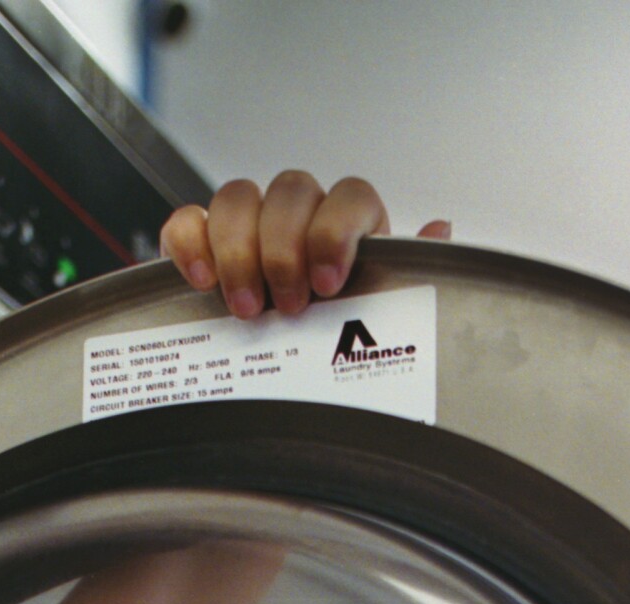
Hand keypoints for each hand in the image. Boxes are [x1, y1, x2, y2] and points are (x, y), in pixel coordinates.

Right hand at [160, 174, 450, 320]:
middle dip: (284, 248)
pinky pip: (188, 219)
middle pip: (290, 191)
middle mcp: (299, 219)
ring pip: (237, 196)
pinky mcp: (203, 244)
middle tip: (286, 306)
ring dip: (239, 250)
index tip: (327, 282)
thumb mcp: (382, 321)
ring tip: (246, 308)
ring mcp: (249, 227)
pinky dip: (188, 241)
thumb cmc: (339, 349)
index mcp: (349, 230)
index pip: (350, 196)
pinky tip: (200, 279)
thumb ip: (408, 277)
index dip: (336, 231)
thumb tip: (441, 231)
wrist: (292, 386)